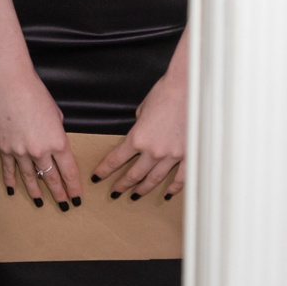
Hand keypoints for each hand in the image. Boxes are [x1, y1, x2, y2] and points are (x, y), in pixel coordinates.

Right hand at [0, 57, 80, 209]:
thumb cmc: (36, 94)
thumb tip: (54, 144)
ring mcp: (20, 152)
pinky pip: (9, 169)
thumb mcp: (57, 115)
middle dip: (58, 193)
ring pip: (30, 177)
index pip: (68, 172)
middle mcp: (40, 151)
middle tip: (63, 205)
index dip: (73, 187)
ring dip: (36, 191)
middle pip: (51, 178)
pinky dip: (11, 180)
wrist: (11, 85)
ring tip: (40, 202)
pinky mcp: (4, 148)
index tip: (76, 198)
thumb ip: (57, 134)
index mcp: (58, 142)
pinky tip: (13, 189)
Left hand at [95, 67, 186, 199]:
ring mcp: (171, 156)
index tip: (98, 177)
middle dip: (122, 184)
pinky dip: (173, 188)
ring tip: (135, 195)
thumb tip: (140, 136)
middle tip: (115, 192)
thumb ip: (139, 128)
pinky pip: (180, 178)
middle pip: (134, 174)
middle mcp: (153, 151)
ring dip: (143, 189)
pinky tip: (168, 193)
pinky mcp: (188, 156)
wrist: (188, 90)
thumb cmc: (164, 94)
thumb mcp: (142, 111)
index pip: (116, 159)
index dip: (105, 170)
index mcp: (137, 138)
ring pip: (154, 179)